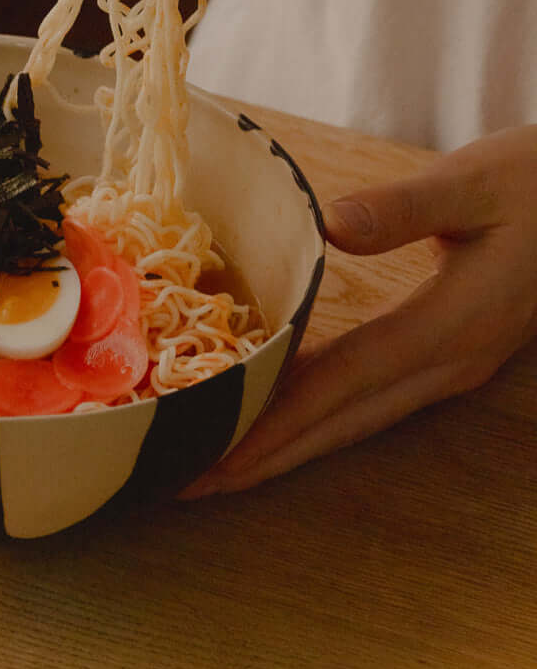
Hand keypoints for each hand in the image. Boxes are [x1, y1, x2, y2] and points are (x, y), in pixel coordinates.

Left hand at [181, 124, 536, 497]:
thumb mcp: (477, 182)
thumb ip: (405, 207)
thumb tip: (332, 224)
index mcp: (451, 325)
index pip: (343, 382)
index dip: (277, 422)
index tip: (218, 456)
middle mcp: (448, 363)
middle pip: (342, 424)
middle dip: (265, 459)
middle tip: (191, 485)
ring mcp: (450, 368)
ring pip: (355, 423)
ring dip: (287, 450)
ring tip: (221, 470)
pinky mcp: (447, 357)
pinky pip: (369, 403)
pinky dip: (317, 422)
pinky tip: (280, 423)